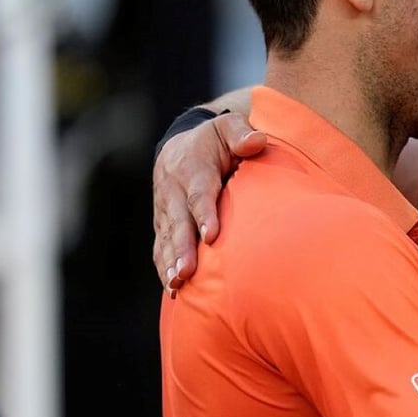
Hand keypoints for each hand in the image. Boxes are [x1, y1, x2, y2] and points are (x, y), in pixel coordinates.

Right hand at [152, 112, 264, 292]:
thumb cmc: (215, 140)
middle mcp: (174, 190)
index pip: (199, 193)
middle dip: (182, 248)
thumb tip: (256, 141)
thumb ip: (240, 133)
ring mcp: (164, 208)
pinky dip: (163, 266)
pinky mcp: (162, 223)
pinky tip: (172, 288)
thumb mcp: (228, 127)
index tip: (212, 236)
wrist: (180, 145)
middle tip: (187, 271)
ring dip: (170, 261)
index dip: (204, 214)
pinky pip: (160, 246)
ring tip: (176, 284)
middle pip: (178, 222)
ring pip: (166, 237)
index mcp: (192, 167)